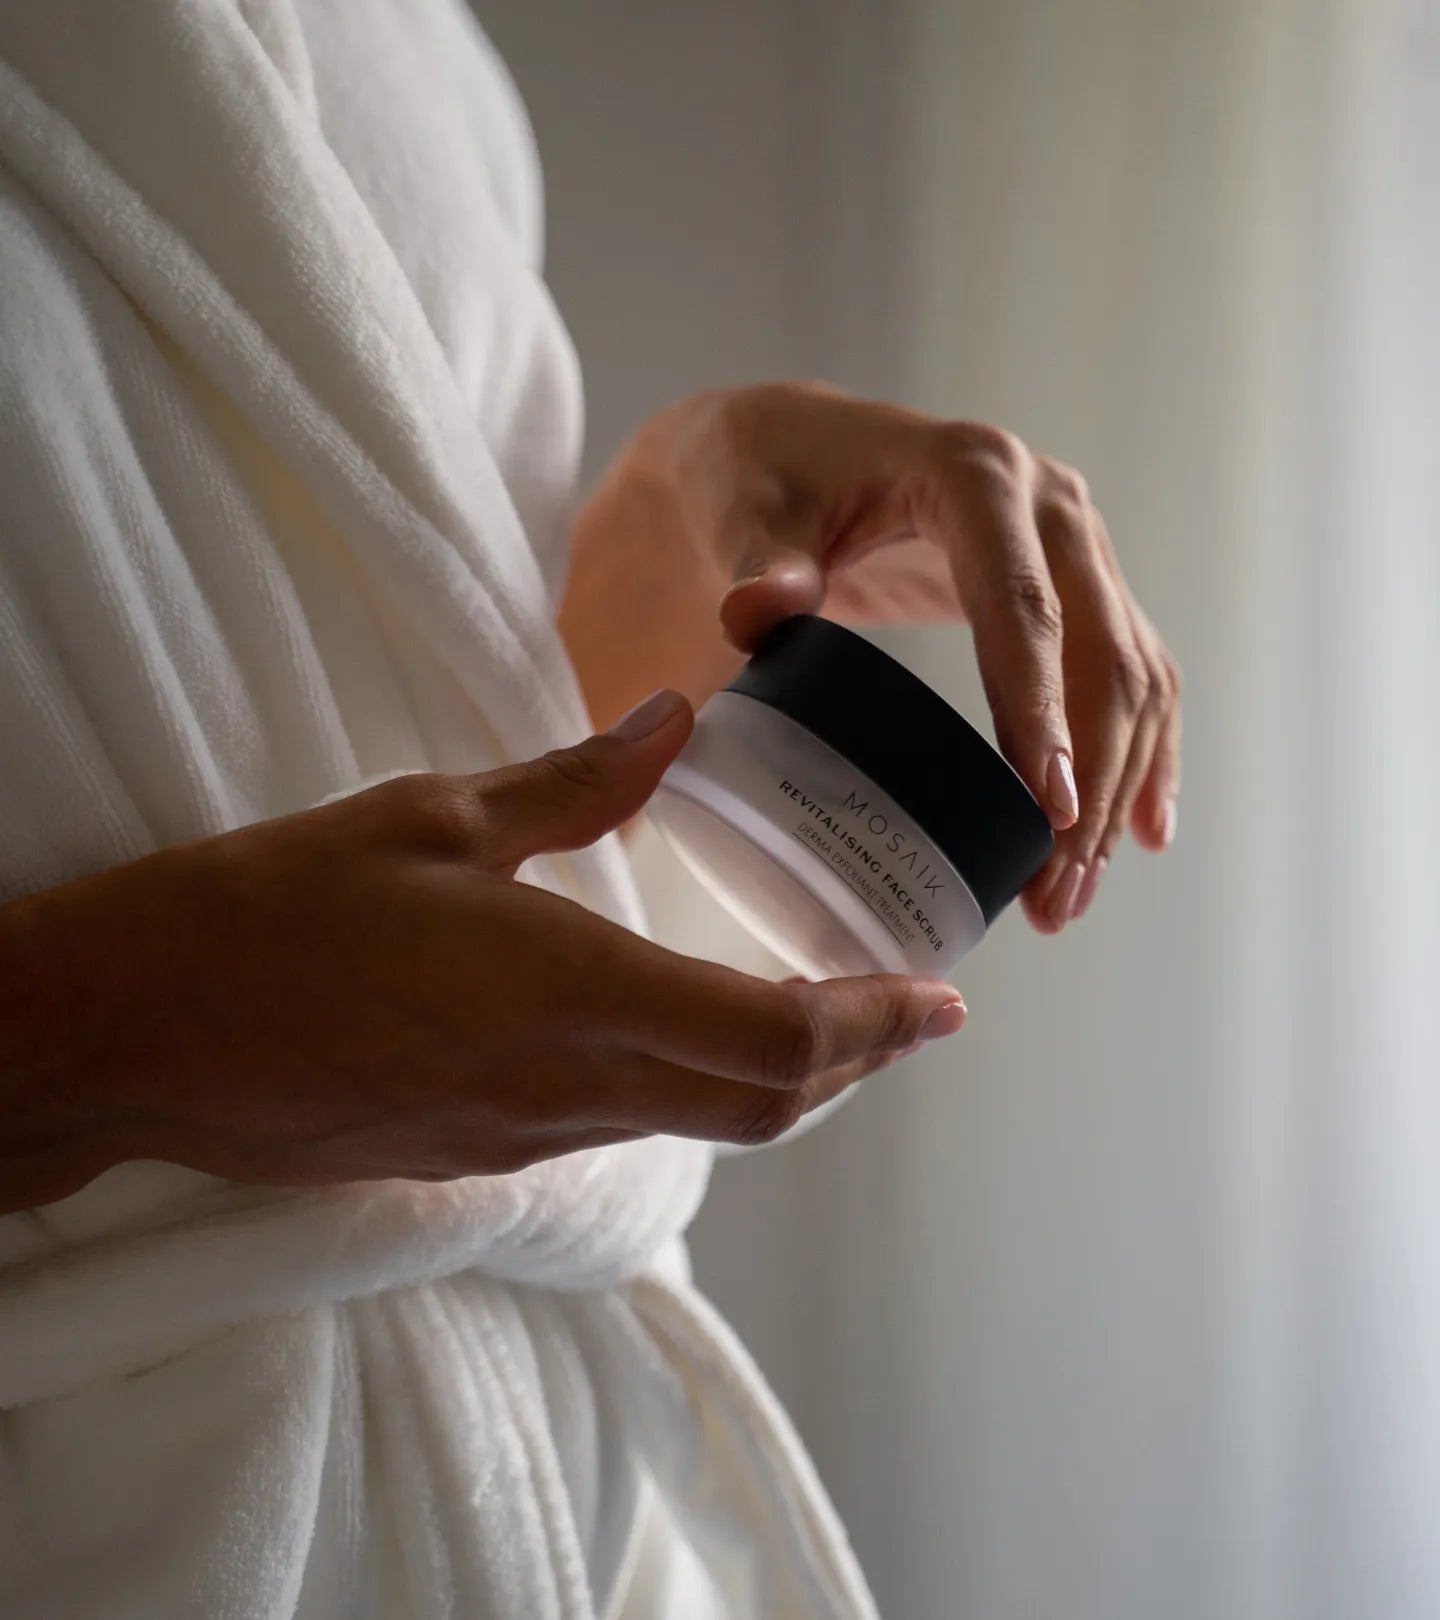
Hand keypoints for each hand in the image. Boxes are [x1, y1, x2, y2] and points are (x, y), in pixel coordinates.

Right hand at [0, 691, 965, 1212]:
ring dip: (782, 1079)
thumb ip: (575, 782)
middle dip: (855, 1064)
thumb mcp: (430, 817)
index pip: (778, 1037)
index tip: (943, 1003)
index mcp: (570, 988)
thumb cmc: (273, 908)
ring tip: (824, 1017)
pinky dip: (696, 1089)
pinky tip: (687, 1033)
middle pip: (765, 1104)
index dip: (878, 1028)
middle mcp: (567, 1084)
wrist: (139, 1035)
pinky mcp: (479, 1156)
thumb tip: (677, 723)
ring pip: (702, 1123)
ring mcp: (523, 1138)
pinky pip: (626, 1128)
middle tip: (907, 1013)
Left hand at [602, 384, 1180, 930]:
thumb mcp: (748, 513)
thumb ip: (759, 563)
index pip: (1022, 604)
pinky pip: (1135, 672)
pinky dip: (1143, 753)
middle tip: (1056, 887)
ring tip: (1073, 891)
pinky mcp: (1077, 584)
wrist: (788, 447)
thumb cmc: (764, 479)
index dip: (1042, 705)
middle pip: (1101, 652)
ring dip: (1118, 789)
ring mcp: (1075, 544)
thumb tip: (754, 611)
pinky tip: (1142, 831)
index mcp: (975, 476)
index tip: (1048, 804)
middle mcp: (1048, 505)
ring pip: (1134, 674)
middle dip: (1090, 779)